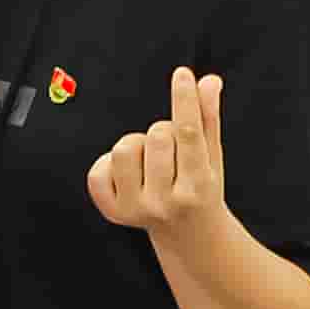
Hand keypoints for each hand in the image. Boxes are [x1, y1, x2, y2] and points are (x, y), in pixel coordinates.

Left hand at [83, 68, 228, 235]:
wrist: (188, 234)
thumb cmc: (201, 187)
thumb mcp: (212, 156)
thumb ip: (208, 117)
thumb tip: (208, 80)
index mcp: (199, 186)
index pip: (190, 135)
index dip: (184, 101)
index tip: (181, 74)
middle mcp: (167, 201)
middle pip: (156, 136)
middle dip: (164, 131)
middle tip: (172, 150)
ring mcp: (137, 209)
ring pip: (124, 149)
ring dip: (137, 144)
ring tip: (150, 160)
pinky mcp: (113, 212)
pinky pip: (97, 170)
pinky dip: (108, 163)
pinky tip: (128, 173)